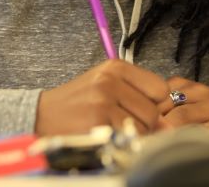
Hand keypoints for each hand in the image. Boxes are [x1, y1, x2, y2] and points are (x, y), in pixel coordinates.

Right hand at [35, 59, 169, 135]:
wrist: (42, 114)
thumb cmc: (78, 102)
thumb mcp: (105, 85)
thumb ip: (136, 95)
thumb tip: (166, 122)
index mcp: (115, 67)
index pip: (159, 87)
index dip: (154, 104)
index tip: (141, 109)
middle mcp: (110, 80)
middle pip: (152, 110)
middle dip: (144, 124)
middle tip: (124, 124)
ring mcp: (103, 101)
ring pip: (142, 126)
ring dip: (133, 134)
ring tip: (113, 128)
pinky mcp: (97, 122)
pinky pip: (127, 137)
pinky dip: (122, 141)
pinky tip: (106, 135)